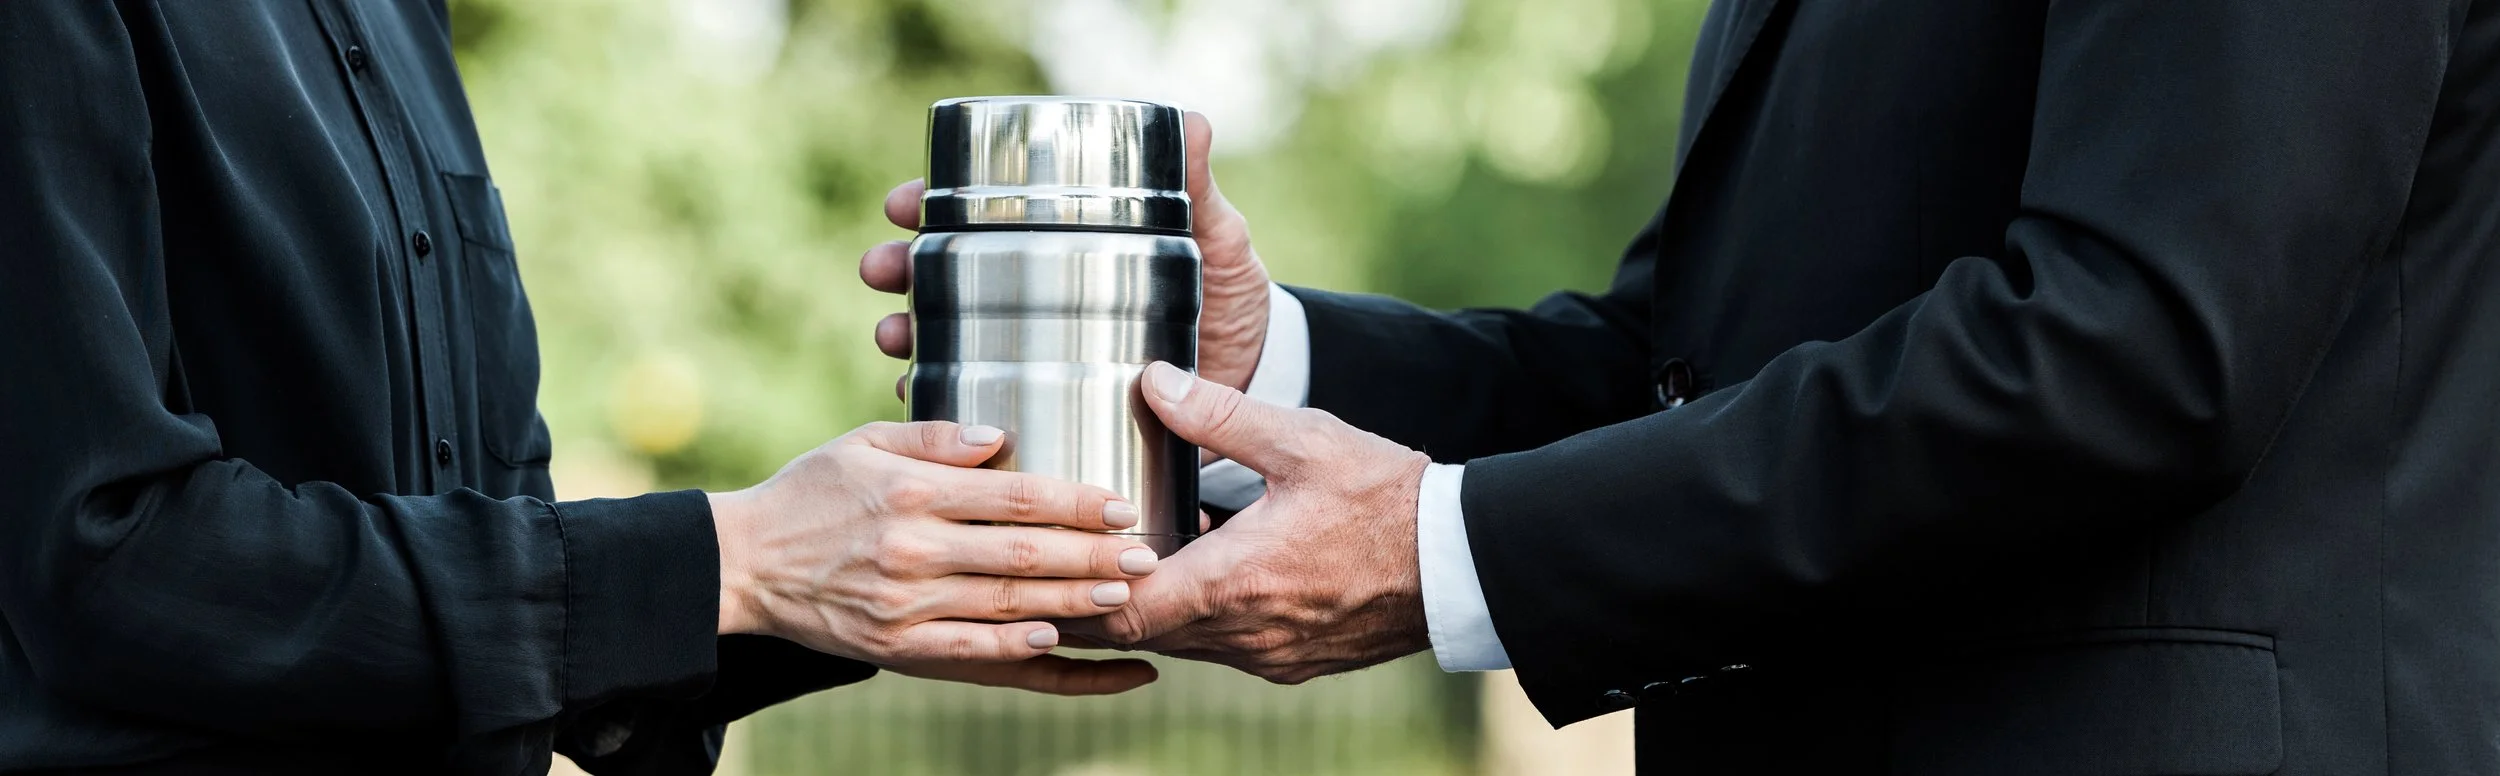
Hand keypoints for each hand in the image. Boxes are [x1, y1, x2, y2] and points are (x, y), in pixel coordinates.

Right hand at [712, 421, 1162, 694]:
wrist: (743, 565)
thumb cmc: (810, 493)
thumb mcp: (862, 443)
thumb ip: (934, 436)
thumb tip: (999, 432)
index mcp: (911, 491)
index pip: (1013, 496)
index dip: (1075, 502)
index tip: (1122, 504)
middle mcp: (913, 549)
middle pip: (1023, 556)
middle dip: (1094, 555)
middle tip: (1147, 554)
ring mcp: (906, 605)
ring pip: (1008, 606)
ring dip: (1074, 603)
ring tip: (1127, 596)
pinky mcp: (897, 647)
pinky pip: (971, 652)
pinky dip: (1020, 650)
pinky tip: (1063, 642)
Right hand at [860, 111, 1273, 395]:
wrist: (1253, 375)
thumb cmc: (1227, 294)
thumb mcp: (1212, 236)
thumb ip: (1197, 186)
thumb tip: (1195, 120)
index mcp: (1062, 242)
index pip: (978, 214)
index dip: (928, 204)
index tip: (902, 204)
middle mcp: (1036, 293)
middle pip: (943, 273)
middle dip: (900, 269)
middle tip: (885, 271)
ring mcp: (1035, 349)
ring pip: (946, 337)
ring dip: (907, 333)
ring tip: (894, 339)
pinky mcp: (1048, 401)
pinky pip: (978, 404)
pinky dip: (945, 403)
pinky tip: (926, 398)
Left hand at [1065, 363, 1432, 683]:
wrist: (1461, 562)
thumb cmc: (1386, 499)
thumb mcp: (1302, 440)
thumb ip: (1219, 415)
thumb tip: (1154, 381)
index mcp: (1233, 582)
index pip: (1120, 612)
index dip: (1074, 591)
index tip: (1054, 559)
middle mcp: (1243, 635)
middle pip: (1139, 635)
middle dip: (1099, 601)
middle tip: (1066, 562)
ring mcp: (1270, 657)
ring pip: (1179, 644)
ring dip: (1150, 608)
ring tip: (1125, 561)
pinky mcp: (1294, 663)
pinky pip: (1222, 649)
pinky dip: (1197, 618)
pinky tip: (1201, 572)